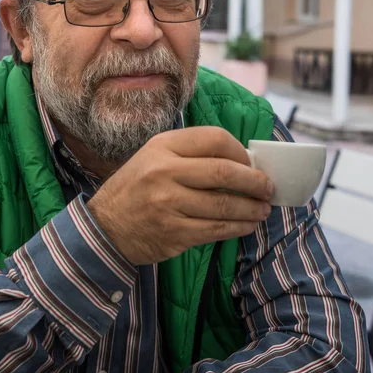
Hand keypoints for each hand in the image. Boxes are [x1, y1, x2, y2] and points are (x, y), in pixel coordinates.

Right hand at [87, 127, 272, 264]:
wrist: (105, 226)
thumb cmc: (134, 188)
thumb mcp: (153, 157)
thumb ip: (189, 154)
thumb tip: (240, 161)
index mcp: (162, 146)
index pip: (214, 139)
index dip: (241, 151)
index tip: (252, 163)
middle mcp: (165, 172)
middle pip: (225, 173)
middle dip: (255, 182)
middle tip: (268, 188)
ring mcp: (169, 204)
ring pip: (225, 205)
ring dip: (252, 208)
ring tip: (262, 209)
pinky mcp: (174, 232)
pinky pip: (216, 230)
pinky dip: (238, 228)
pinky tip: (246, 225)